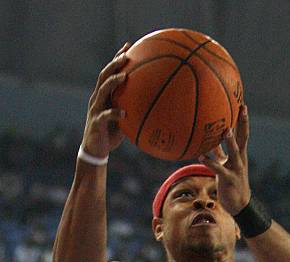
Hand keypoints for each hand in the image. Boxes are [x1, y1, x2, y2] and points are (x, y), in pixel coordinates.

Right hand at [81, 43, 130, 158]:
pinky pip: (105, 115)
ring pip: (102, 90)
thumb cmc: (112, 134)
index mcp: (104, 96)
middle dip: (114, 64)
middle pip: (104, 76)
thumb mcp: (125, 119)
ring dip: (113, 82)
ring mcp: (95, 109)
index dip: (117, 59)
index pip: (109, 72)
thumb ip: (134, 110)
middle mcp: (98, 99)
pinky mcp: (96, 122)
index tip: (129, 46)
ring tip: (124, 76)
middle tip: (126, 55)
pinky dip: (114, 113)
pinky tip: (124, 113)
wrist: (96, 150)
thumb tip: (155, 105)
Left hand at [199, 105, 250, 214]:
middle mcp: (240, 159)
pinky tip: (200, 157)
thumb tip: (207, 142)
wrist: (239, 205)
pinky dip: (210, 162)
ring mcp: (236, 169)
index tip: (242, 104)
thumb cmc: (230, 183)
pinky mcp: (228, 179)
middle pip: (243, 138)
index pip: (242, 133)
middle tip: (242, 108)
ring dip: (230, 142)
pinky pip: (218, 169)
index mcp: (239, 154)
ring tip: (226, 131)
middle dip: (243, 123)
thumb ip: (217, 153)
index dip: (242, 119)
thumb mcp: (225, 165)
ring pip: (234, 152)